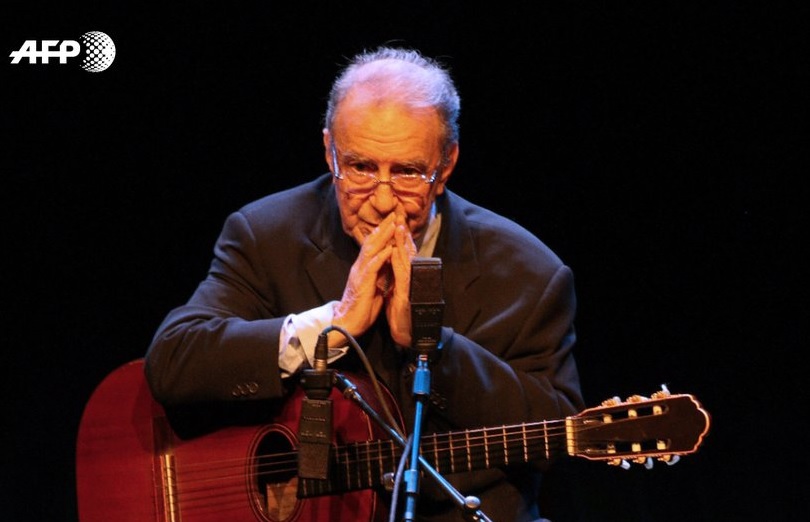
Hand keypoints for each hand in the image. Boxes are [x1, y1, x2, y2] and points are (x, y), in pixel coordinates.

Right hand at [331, 213, 397, 344]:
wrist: (347, 323)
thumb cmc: (361, 307)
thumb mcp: (373, 286)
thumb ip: (379, 274)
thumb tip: (388, 264)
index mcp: (363, 268)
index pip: (373, 245)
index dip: (383, 232)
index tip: (393, 220)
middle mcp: (360, 267)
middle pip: (372, 242)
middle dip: (384, 227)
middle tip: (394, 214)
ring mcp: (360, 274)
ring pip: (371, 250)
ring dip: (383, 236)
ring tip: (393, 224)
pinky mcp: (363, 283)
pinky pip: (373, 267)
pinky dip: (381, 256)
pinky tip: (389, 248)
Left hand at [384, 215, 416, 346]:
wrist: (406, 336)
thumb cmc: (401, 316)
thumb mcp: (396, 292)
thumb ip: (396, 278)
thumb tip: (393, 265)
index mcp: (405, 279)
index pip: (403, 255)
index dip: (400, 239)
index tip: (397, 223)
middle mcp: (409, 280)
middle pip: (407, 253)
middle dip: (403, 235)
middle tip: (400, 217)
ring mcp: (409, 287)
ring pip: (406, 260)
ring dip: (403, 244)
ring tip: (400, 228)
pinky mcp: (405, 295)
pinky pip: (402, 275)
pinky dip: (399, 262)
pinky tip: (396, 252)